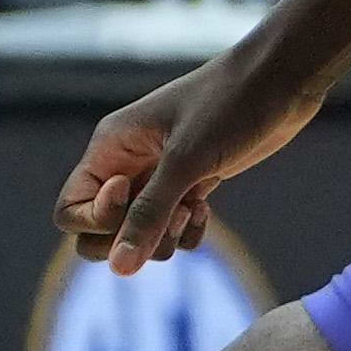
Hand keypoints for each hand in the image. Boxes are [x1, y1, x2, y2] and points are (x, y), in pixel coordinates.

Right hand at [54, 50, 322, 271]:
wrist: (281, 79)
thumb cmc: (229, 105)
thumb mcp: (186, 161)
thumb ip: (150, 216)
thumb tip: (119, 271)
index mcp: (110, 147)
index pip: (69, 211)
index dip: (97, 221)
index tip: (138, 196)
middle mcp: (127, 164)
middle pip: (99, 232)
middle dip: (132, 239)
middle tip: (171, 215)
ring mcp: (159, 176)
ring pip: (139, 235)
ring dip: (164, 237)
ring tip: (194, 209)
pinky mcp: (190, 184)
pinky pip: (172, 229)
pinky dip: (187, 232)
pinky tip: (207, 208)